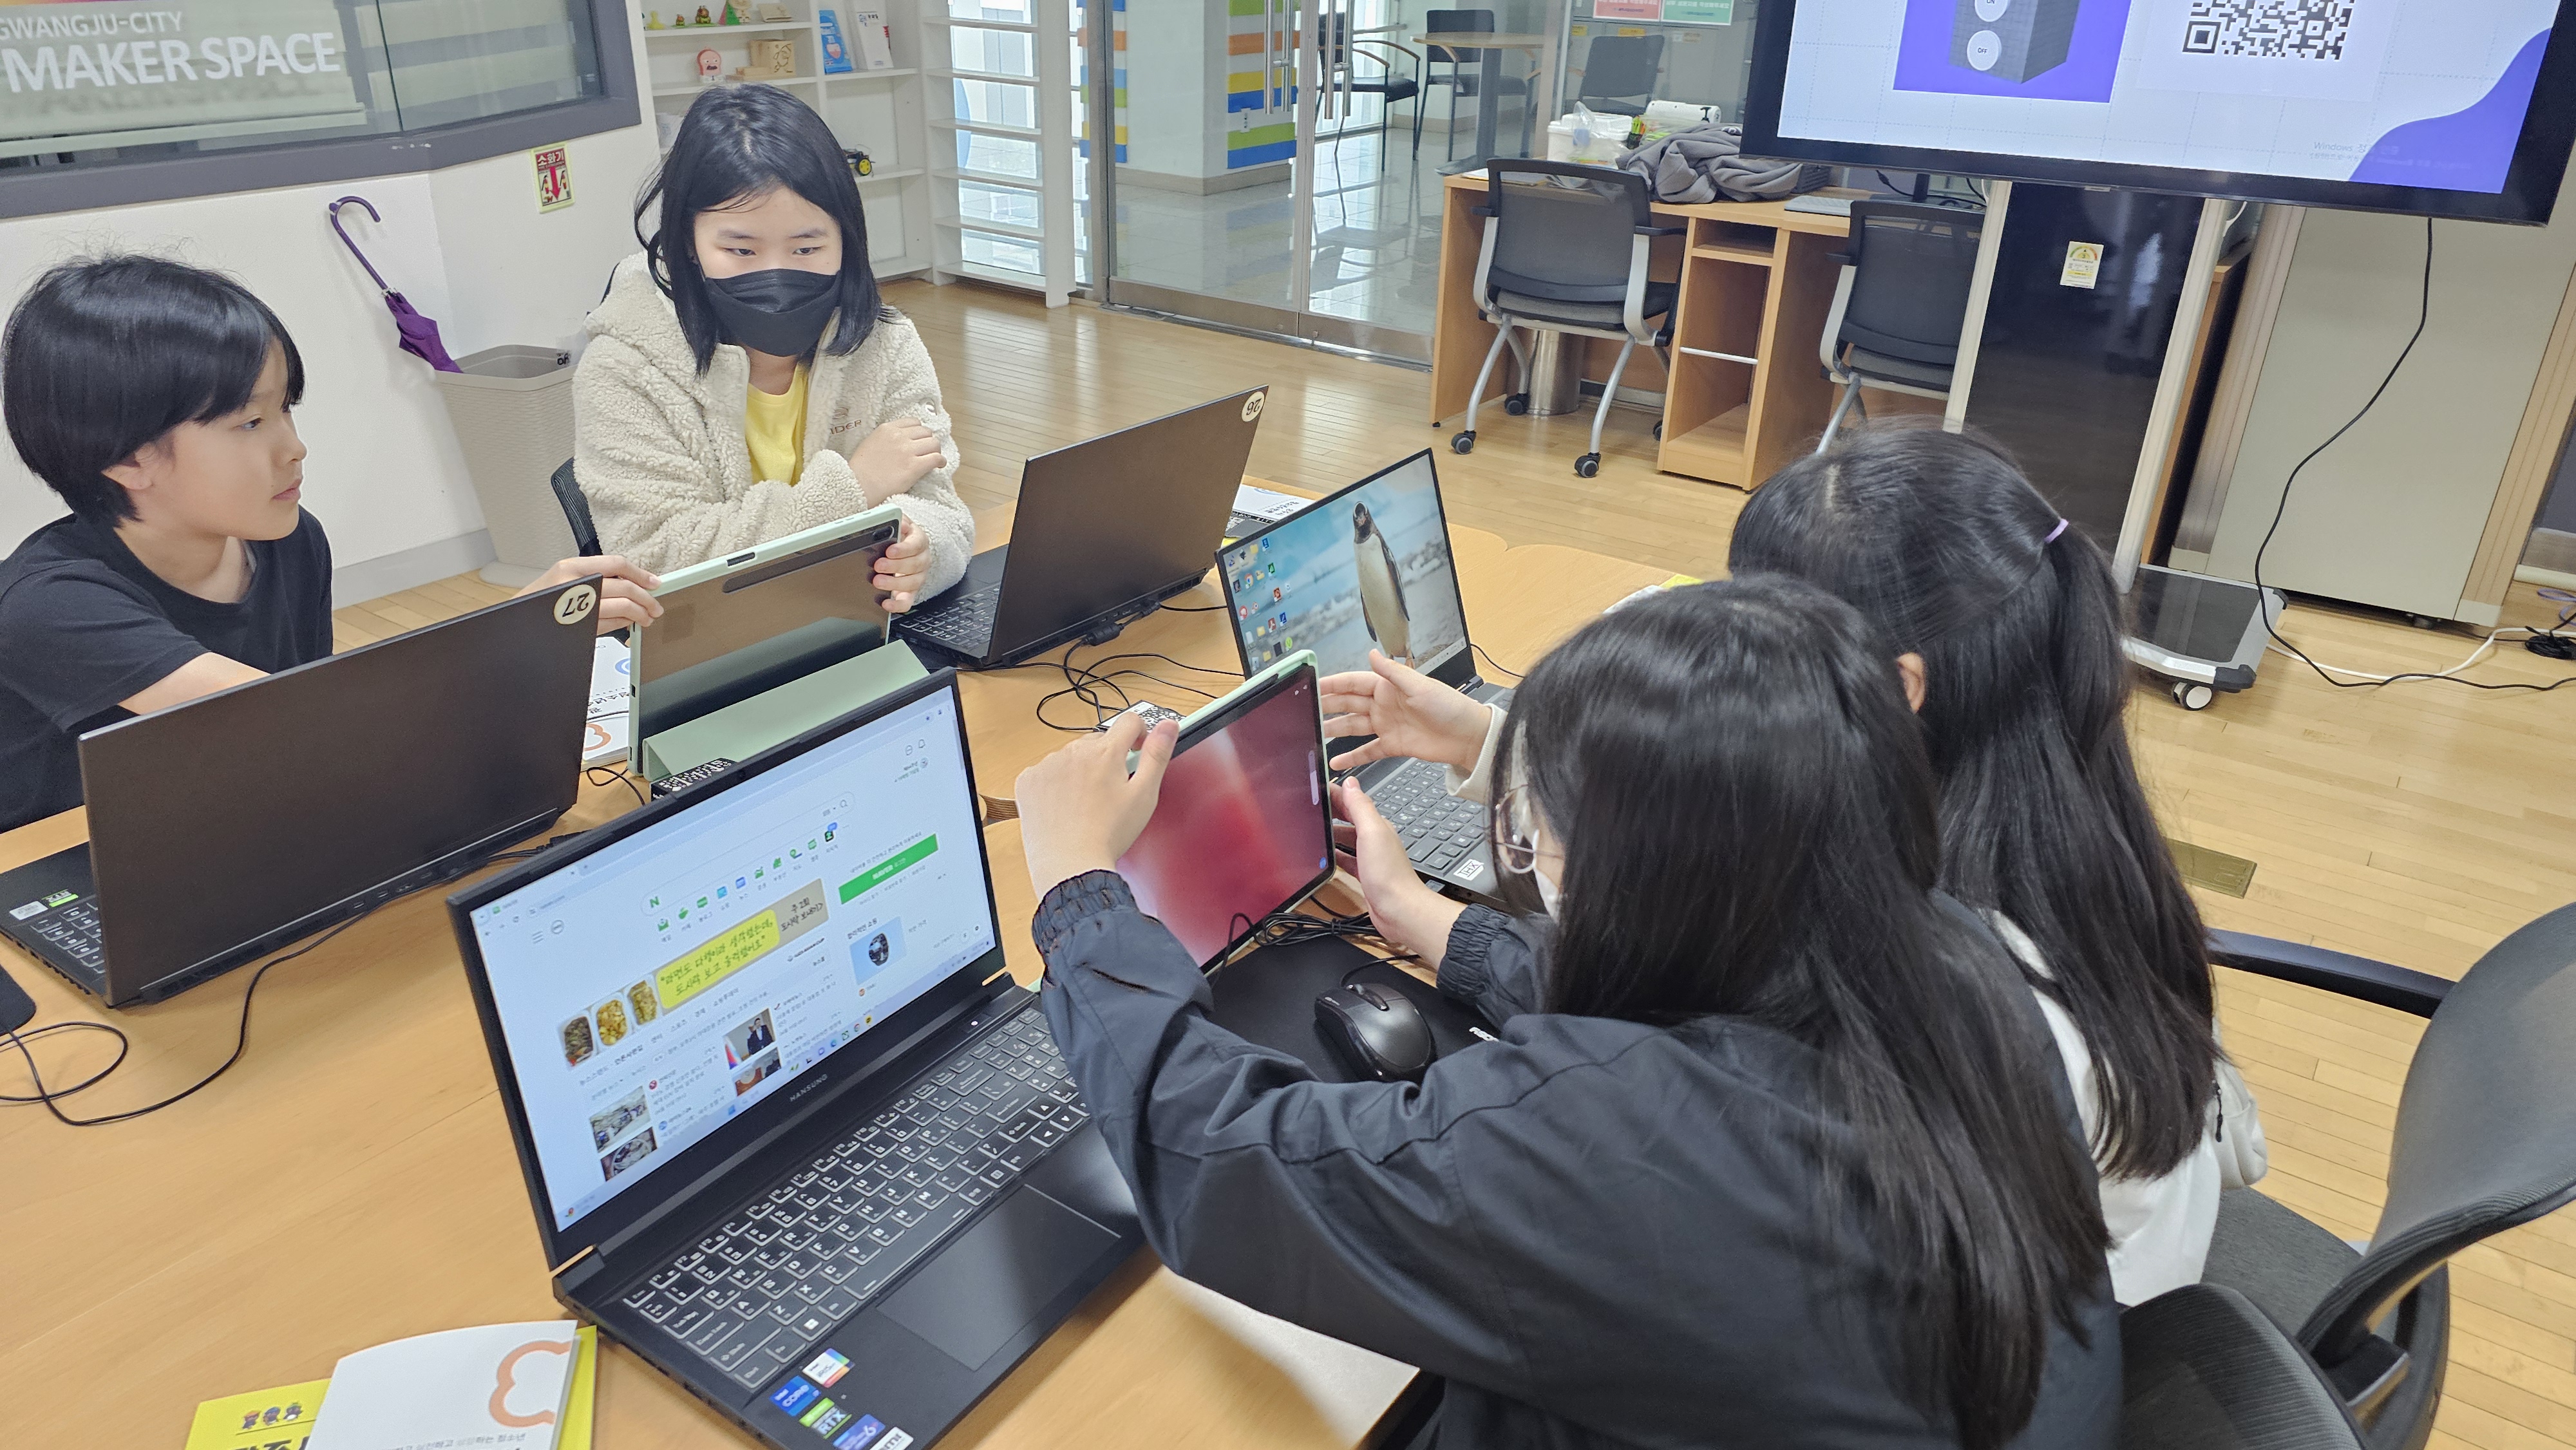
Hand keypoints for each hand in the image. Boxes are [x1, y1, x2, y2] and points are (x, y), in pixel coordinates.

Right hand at [520, 555, 662, 633]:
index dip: (640, 573)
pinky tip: (628, 623)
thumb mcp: (564, 577)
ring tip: (646, 617)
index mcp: (573, 567)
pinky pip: (610, 624)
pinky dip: (624, 623)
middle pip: (624, 587)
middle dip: (646, 598)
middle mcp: (576, 584)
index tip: (654, 582)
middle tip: (655, 605)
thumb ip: (593, 576)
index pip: (616, 564)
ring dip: (639, 613)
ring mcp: (577, 606)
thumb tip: (630, 581)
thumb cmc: (540, 599)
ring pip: (621, 607)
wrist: (516, 619)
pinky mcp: (579, 626)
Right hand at [849, 419, 939, 504]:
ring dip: (936, 451)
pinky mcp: (914, 466)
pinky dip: (941, 461)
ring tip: (934, 458)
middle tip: (927, 451)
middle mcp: (899, 436)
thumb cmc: (861, 470)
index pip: (913, 422)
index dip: (919, 432)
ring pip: (934, 443)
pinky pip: (936, 458)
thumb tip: (902, 442)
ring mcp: (907, 451)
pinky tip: (939, 465)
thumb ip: (887, 439)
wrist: (858, 485)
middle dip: (928, 441)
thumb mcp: (871, 443)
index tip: (920, 440)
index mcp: (887, 429)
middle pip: (926, 432)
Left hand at [874, 517, 929, 612]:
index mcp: (919, 542)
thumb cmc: (899, 536)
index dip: (903, 549)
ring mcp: (917, 578)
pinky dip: (898, 605)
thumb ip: (900, 520)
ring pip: (912, 583)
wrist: (901, 548)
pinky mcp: (910, 592)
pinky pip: (908, 601)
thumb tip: (901, 522)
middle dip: (895, 566)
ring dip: (894, 583)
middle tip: (878, 565)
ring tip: (877, 582)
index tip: (889, 550)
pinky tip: (886, 604)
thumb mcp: (899, 523)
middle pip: (914, 565)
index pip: (916, 545)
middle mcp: (922, 561)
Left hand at [1013, 712, 1178, 897]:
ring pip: (1071, 757)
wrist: (1070, 864)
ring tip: (1085, 804)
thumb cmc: (1109, 834)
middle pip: (1098, 741)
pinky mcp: (1028, 780)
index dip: (1139, 733)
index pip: (1129, 721)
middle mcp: (1074, 751)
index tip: (1137, 750)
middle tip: (1111, 792)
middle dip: (1107, 759)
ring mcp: (1048, 765)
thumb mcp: (1144, 795)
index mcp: (1106, 752)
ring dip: (1080, 770)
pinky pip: (1046, 771)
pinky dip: (1055, 784)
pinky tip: (1063, 807)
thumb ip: (1158, 754)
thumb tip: (1168, 725)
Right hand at [1320, 650, 1492, 772]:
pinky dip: (1352, 757)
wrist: (1468, 736)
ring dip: (1334, 730)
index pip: (1353, 683)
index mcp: (1388, 686)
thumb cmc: (1450, 707)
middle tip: (1306, 710)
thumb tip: (1372, 654)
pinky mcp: (1393, 745)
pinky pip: (1367, 751)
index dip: (1332, 684)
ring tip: (1315, 735)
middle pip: (1348, 704)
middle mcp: (1384, 704)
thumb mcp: (1420, 685)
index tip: (1313, 684)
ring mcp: (1387, 725)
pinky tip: (1337, 762)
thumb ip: (1392, 672)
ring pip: (1353, 726)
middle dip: (1327, 706)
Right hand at [1334, 781, 1466, 965]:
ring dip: (1333, 833)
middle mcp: (1375, 840)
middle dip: (1332, 812)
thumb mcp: (1372, 833)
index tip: (1319, 788)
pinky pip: (1347, 860)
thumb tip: (1351, 783)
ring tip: (1317, 829)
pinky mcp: (1365, 875)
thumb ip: (1361, 807)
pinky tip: (1328, 856)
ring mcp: (1370, 858)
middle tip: (1313, 807)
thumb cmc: (1388, 874)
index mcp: (1377, 826)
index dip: (1337, 794)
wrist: (1399, 909)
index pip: (1354, 802)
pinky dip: (1337, 855)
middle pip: (1350, 820)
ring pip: (1348, 839)